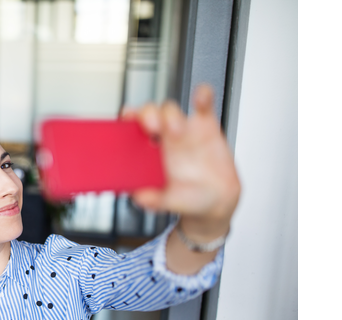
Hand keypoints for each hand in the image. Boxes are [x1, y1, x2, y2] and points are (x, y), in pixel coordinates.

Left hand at [124, 84, 240, 238]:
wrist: (217, 200)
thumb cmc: (187, 198)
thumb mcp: (170, 201)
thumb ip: (156, 200)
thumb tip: (139, 198)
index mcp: (147, 153)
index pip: (130, 130)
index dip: (125, 122)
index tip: (124, 122)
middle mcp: (162, 138)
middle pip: (148, 114)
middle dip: (146, 115)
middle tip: (151, 127)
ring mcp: (183, 129)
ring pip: (170, 109)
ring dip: (170, 115)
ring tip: (177, 130)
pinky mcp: (206, 126)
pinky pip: (203, 105)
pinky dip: (203, 96)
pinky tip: (200, 96)